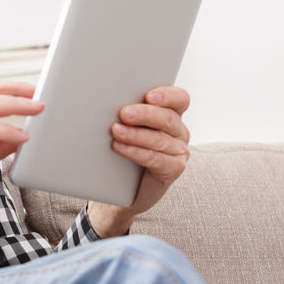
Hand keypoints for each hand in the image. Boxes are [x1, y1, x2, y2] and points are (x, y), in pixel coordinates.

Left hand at [88, 86, 190, 236]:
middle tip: (124, 113)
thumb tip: (103, 96)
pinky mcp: (174, 168)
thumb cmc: (122, 150)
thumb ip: (126, 111)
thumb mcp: (125, 125)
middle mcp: (179, 131)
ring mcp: (179, 151)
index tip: (149, 96)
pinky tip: (120, 147)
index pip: (179, 99)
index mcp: (172, 113)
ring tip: (116, 131)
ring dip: (136, 134)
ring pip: (160, 139)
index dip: (167, 95)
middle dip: (145, 114)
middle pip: (168, 118)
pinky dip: (137, 152)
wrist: (121, 187)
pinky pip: (157, 159)